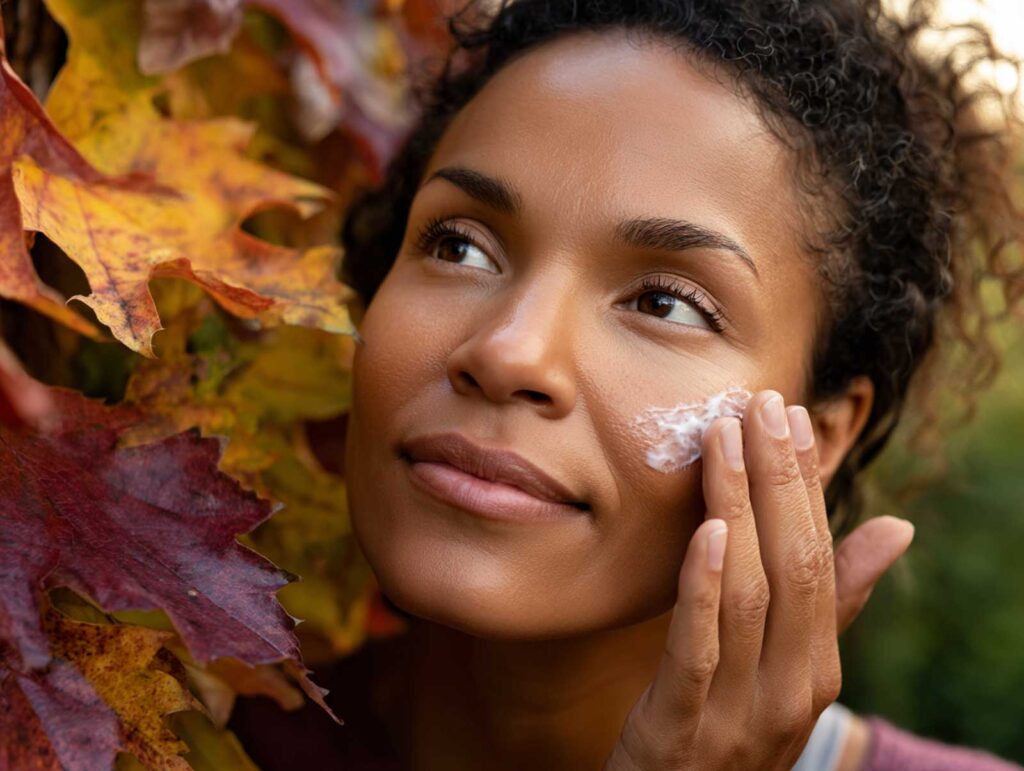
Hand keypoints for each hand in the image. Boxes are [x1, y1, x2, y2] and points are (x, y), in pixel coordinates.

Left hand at [604, 390, 913, 769]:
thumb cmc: (726, 728)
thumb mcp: (782, 670)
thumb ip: (831, 604)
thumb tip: (898, 528)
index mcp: (815, 669)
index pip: (819, 559)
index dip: (805, 484)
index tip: (791, 417)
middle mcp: (788, 689)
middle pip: (792, 566)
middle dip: (777, 479)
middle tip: (762, 404)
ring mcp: (738, 711)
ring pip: (749, 594)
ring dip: (739, 506)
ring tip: (726, 436)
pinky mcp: (679, 727)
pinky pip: (698, 649)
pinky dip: (705, 586)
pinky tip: (708, 528)